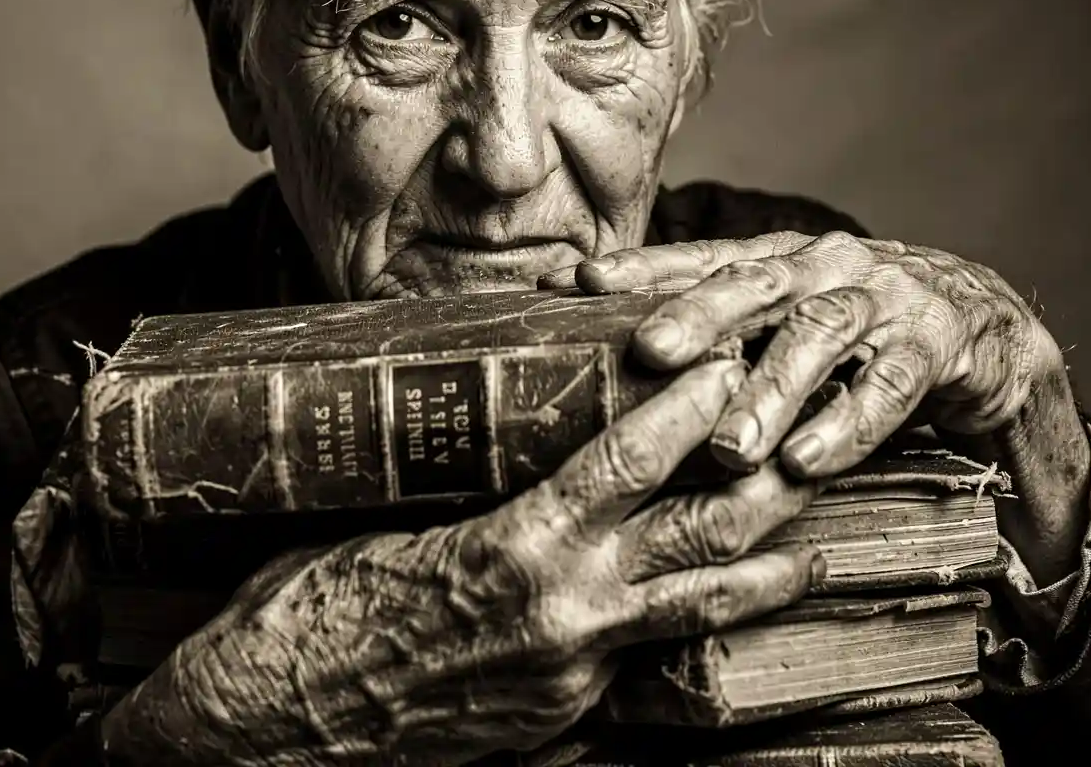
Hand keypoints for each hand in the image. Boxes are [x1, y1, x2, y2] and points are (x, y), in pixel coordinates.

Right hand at [99, 360, 822, 766]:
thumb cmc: (311, 608)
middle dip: (762, 491)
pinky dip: (672, 629)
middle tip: (810, 450)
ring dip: (761, 579)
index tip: (727, 367)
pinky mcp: (560, 715)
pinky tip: (697, 611)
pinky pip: (633, 663)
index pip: (626, 463)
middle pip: (694, 540)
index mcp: (513, 547)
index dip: (688, 411)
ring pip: (691, 613)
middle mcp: (560, 611)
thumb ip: (473, 500)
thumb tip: (515, 457)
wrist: (274, 724)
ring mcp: (569, 672)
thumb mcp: (392, 528)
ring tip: (816, 557)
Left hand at [539, 231, 1090, 586]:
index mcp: (779, 259)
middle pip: (755, 285)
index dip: (640, 269)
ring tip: (725, 448)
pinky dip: (846, 425)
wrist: (982, 331)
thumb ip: (722, 335)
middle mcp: (825, 266)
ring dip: (769, 392)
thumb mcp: (785, 322)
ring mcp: (883, 298)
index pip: (699, 259)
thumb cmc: (857, 331)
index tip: (577, 283)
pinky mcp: (935, 341)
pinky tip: (804, 461)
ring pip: (818, 337)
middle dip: (698, 317)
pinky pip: (888, 385)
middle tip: (648, 352)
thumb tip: (619, 360)